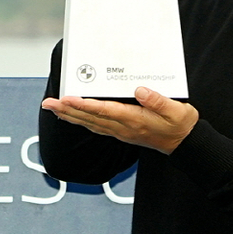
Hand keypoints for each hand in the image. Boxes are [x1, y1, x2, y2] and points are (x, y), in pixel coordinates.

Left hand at [41, 86, 197, 153]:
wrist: (183, 143)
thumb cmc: (179, 124)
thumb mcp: (176, 110)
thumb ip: (157, 100)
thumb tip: (139, 90)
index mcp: (134, 119)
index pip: (103, 111)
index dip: (84, 104)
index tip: (67, 98)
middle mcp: (123, 127)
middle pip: (90, 118)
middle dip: (67, 110)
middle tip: (48, 103)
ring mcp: (120, 131)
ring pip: (89, 124)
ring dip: (70, 116)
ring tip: (53, 108)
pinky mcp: (121, 132)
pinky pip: (95, 127)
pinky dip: (81, 120)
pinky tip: (73, 116)